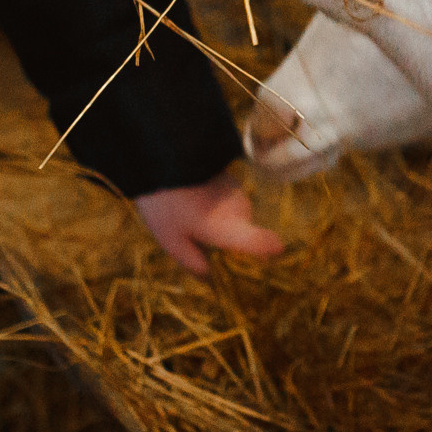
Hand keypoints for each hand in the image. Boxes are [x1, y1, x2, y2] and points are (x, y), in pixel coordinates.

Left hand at [134, 169, 285, 275]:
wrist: (161, 153)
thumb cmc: (165, 203)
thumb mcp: (171, 241)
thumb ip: (193, 263)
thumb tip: (211, 279)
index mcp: (230, 229)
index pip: (263, 243)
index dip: (269, 253)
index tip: (269, 259)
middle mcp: (241, 212)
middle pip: (243, 237)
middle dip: (225, 245)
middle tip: (194, 242)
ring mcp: (238, 194)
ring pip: (235, 221)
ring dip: (218, 224)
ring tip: (187, 219)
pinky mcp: (231, 181)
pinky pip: (229, 206)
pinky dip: (215, 209)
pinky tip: (191, 203)